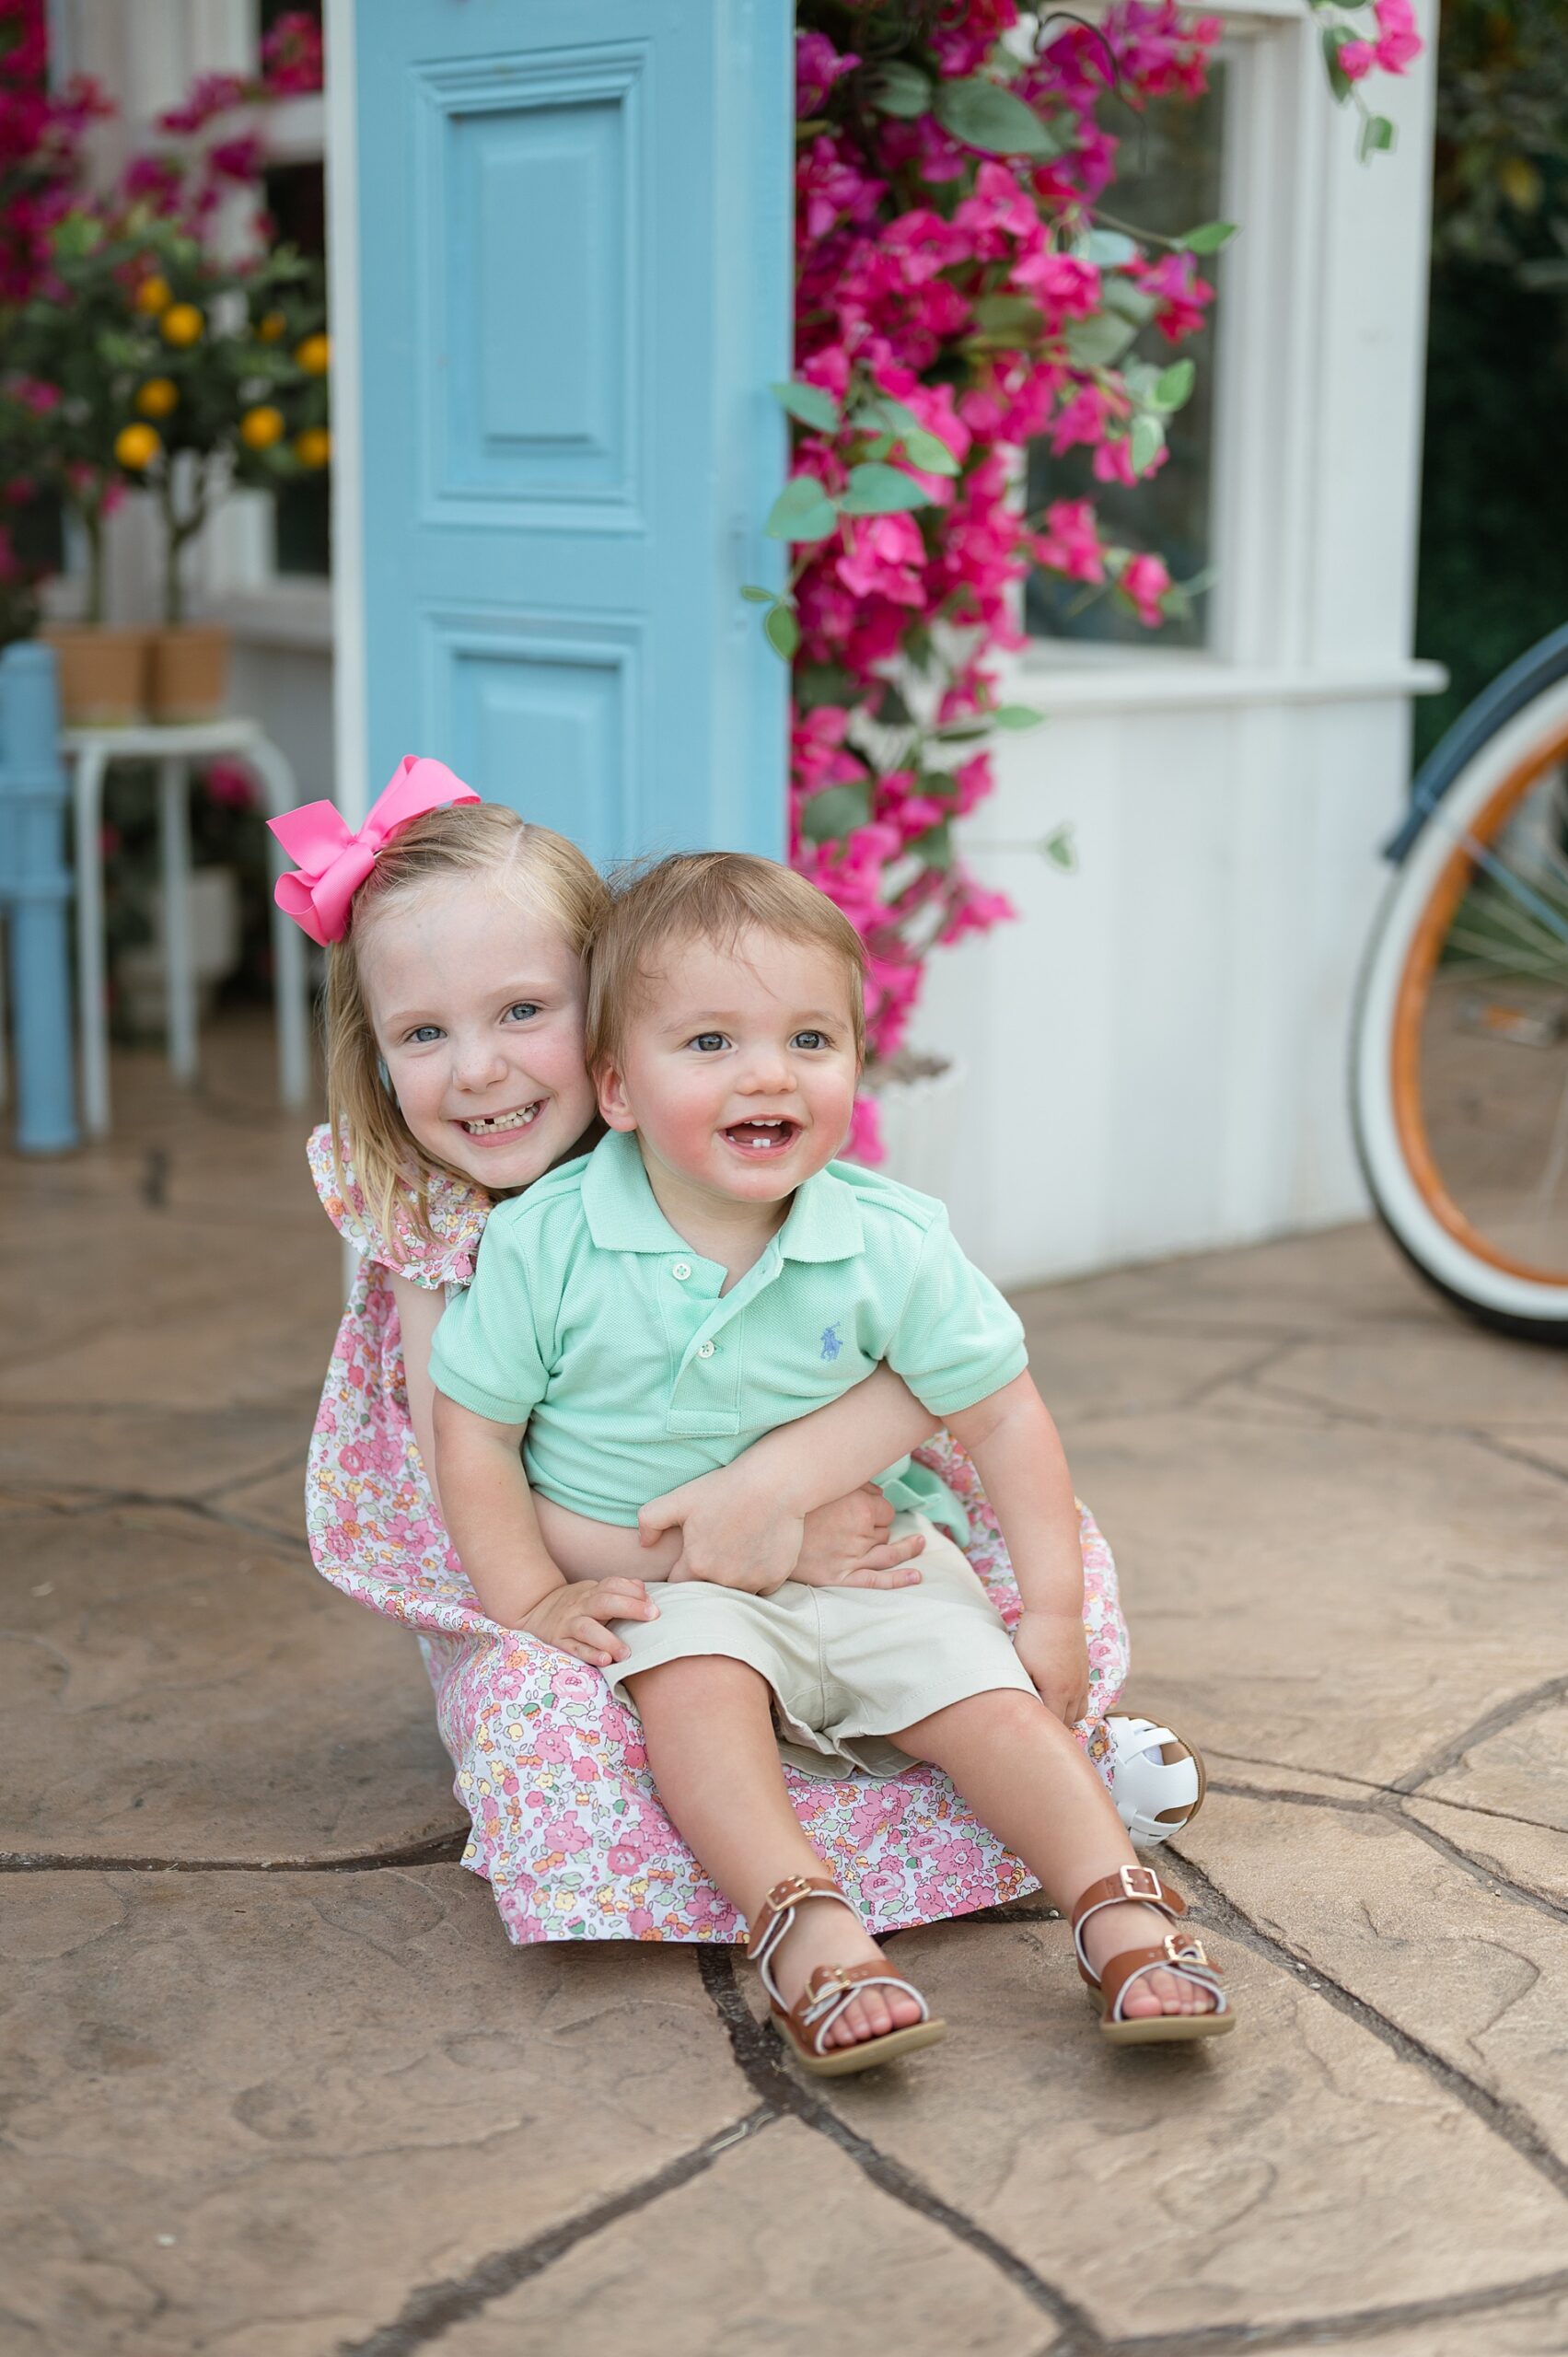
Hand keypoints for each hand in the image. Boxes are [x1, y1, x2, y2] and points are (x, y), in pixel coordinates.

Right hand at [521, 1577, 657, 1668]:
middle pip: (604, 1602)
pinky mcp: (558, 1643)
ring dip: (608, 1640)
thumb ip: (618, 1591)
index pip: (612, 1585)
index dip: (633, 1592)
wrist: (533, 1612)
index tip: (653, 1605)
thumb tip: (642, 1587)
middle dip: (629, 1607)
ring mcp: (568, 1624)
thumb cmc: (575, 1606)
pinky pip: (574, 1649)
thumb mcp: (593, 1593)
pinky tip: (605, 1661)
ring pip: (587, 1628)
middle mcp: (579, 1606)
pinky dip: (589, 1654)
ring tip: (625, 1653)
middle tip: (652, 1616)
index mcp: (591, 1593)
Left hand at [638, 1468, 803, 1593]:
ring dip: (732, 1581)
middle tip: (714, 1553)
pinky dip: (758, 1577)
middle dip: (705, 1580)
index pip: (678, 1584)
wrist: (775, 1483)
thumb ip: (650, 1520)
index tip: (687, 1560)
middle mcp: (723, 1581)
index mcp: (696, 1565)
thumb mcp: (680, 1498)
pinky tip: (758, 1554)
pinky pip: (762, 1588)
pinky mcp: (776, 1577)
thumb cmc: (726, 1487)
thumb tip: (643, 1544)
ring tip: (736, 1554)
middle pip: (707, 1592)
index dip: (680, 1572)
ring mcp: (751, 1581)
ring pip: (735, 1593)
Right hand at [792, 1485, 924, 1589]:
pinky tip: (916, 1577)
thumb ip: (859, 1484)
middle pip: (884, 1532)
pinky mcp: (839, 1577)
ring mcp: (852, 1558)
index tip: (865, 1508)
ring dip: (905, 1548)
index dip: (878, 1509)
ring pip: (886, 1552)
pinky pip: (875, 1581)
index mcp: (861, 1508)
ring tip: (919, 1543)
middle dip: (878, 1527)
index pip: (886, 1511)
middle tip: (860, 1523)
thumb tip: (881, 1493)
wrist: (765, 1525)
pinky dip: (898, 1580)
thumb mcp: (829, 1483)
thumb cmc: (797, 1501)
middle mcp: (861, 1534)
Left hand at [1013, 1607, 1089, 1724]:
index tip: (1028, 1727)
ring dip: (1066, 1715)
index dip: (1041, 1728)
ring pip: (1080, 1712)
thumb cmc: (1034, 1637)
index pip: (1054, 1724)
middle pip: (1068, 1722)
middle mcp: (1075, 1689)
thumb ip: (1023, 1691)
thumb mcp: (1021, 1666)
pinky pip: (1084, 1697)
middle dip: (1053, 1725)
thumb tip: (1022, 1708)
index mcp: (1058, 1692)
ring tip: (1048, 1709)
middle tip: (1034, 1721)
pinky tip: (1057, 1693)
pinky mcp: (1085, 1671)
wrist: (1057, 1611)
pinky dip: (1073, 1702)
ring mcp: (1082, 1680)